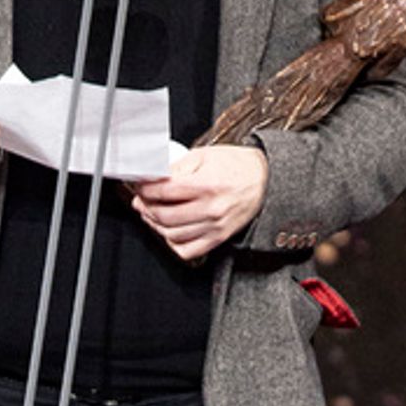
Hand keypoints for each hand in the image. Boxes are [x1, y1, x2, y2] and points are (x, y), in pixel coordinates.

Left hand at [130, 145, 267, 260]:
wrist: (265, 180)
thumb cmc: (236, 166)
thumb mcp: (205, 155)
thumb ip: (178, 166)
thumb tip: (153, 176)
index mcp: (208, 185)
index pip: (165, 191)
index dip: (146, 189)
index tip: (141, 186)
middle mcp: (211, 209)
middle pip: (164, 215)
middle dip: (146, 208)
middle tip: (142, 200)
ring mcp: (215, 226)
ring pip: (172, 235)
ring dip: (155, 225)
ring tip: (151, 214)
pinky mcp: (219, 238)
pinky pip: (188, 250)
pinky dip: (173, 243)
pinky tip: (169, 231)